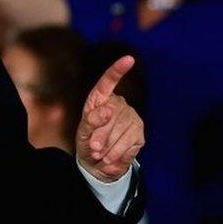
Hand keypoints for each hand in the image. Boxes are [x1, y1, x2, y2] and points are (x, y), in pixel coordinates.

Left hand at [75, 56, 143, 181]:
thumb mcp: (83, 133)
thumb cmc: (88, 143)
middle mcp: (117, 105)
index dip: (117, 70)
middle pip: (110, 117)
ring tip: (101, 153)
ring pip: (120, 132)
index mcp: (99, 100)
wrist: (98, 164)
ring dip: (108, 148)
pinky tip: (112, 156)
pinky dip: (117, 154)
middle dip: (99, 136)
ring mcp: (131, 118)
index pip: (107, 82)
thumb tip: (107, 111)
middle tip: (93, 148)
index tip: (129, 59)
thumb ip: (91, 122)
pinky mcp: (140, 133)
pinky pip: (129, 144)